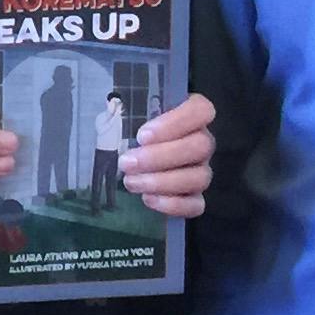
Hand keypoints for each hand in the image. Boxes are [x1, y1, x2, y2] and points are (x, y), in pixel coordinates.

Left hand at [116, 94, 214, 217]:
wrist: (133, 161)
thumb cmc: (133, 132)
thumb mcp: (130, 116)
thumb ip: (129, 113)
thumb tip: (112, 117)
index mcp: (191, 115)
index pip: (202, 110)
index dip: (176, 122)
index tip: (142, 135)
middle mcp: (202, 142)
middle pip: (201, 146)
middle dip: (160, 157)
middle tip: (126, 163)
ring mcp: (201, 171)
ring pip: (199, 177)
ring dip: (162, 182)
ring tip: (130, 182)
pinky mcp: (195, 197)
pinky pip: (196, 205)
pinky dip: (173, 205)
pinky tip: (148, 199)